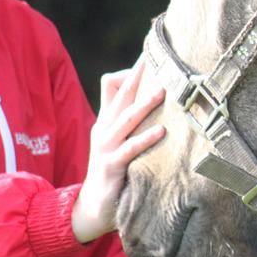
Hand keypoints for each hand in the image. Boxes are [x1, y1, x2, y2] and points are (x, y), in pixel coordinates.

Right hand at [70, 59, 165, 242]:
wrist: (93, 207)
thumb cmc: (114, 170)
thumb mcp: (121, 141)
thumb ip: (132, 120)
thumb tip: (155, 95)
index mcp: (109, 121)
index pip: (119, 87)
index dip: (134, 69)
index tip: (152, 49)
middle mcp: (105, 129)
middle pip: (122, 96)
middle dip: (138, 76)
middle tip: (156, 56)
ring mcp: (106, 147)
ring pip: (126, 120)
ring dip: (144, 104)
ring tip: (163, 90)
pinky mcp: (110, 166)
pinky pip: (129, 150)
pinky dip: (145, 139)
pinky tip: (162, 131)